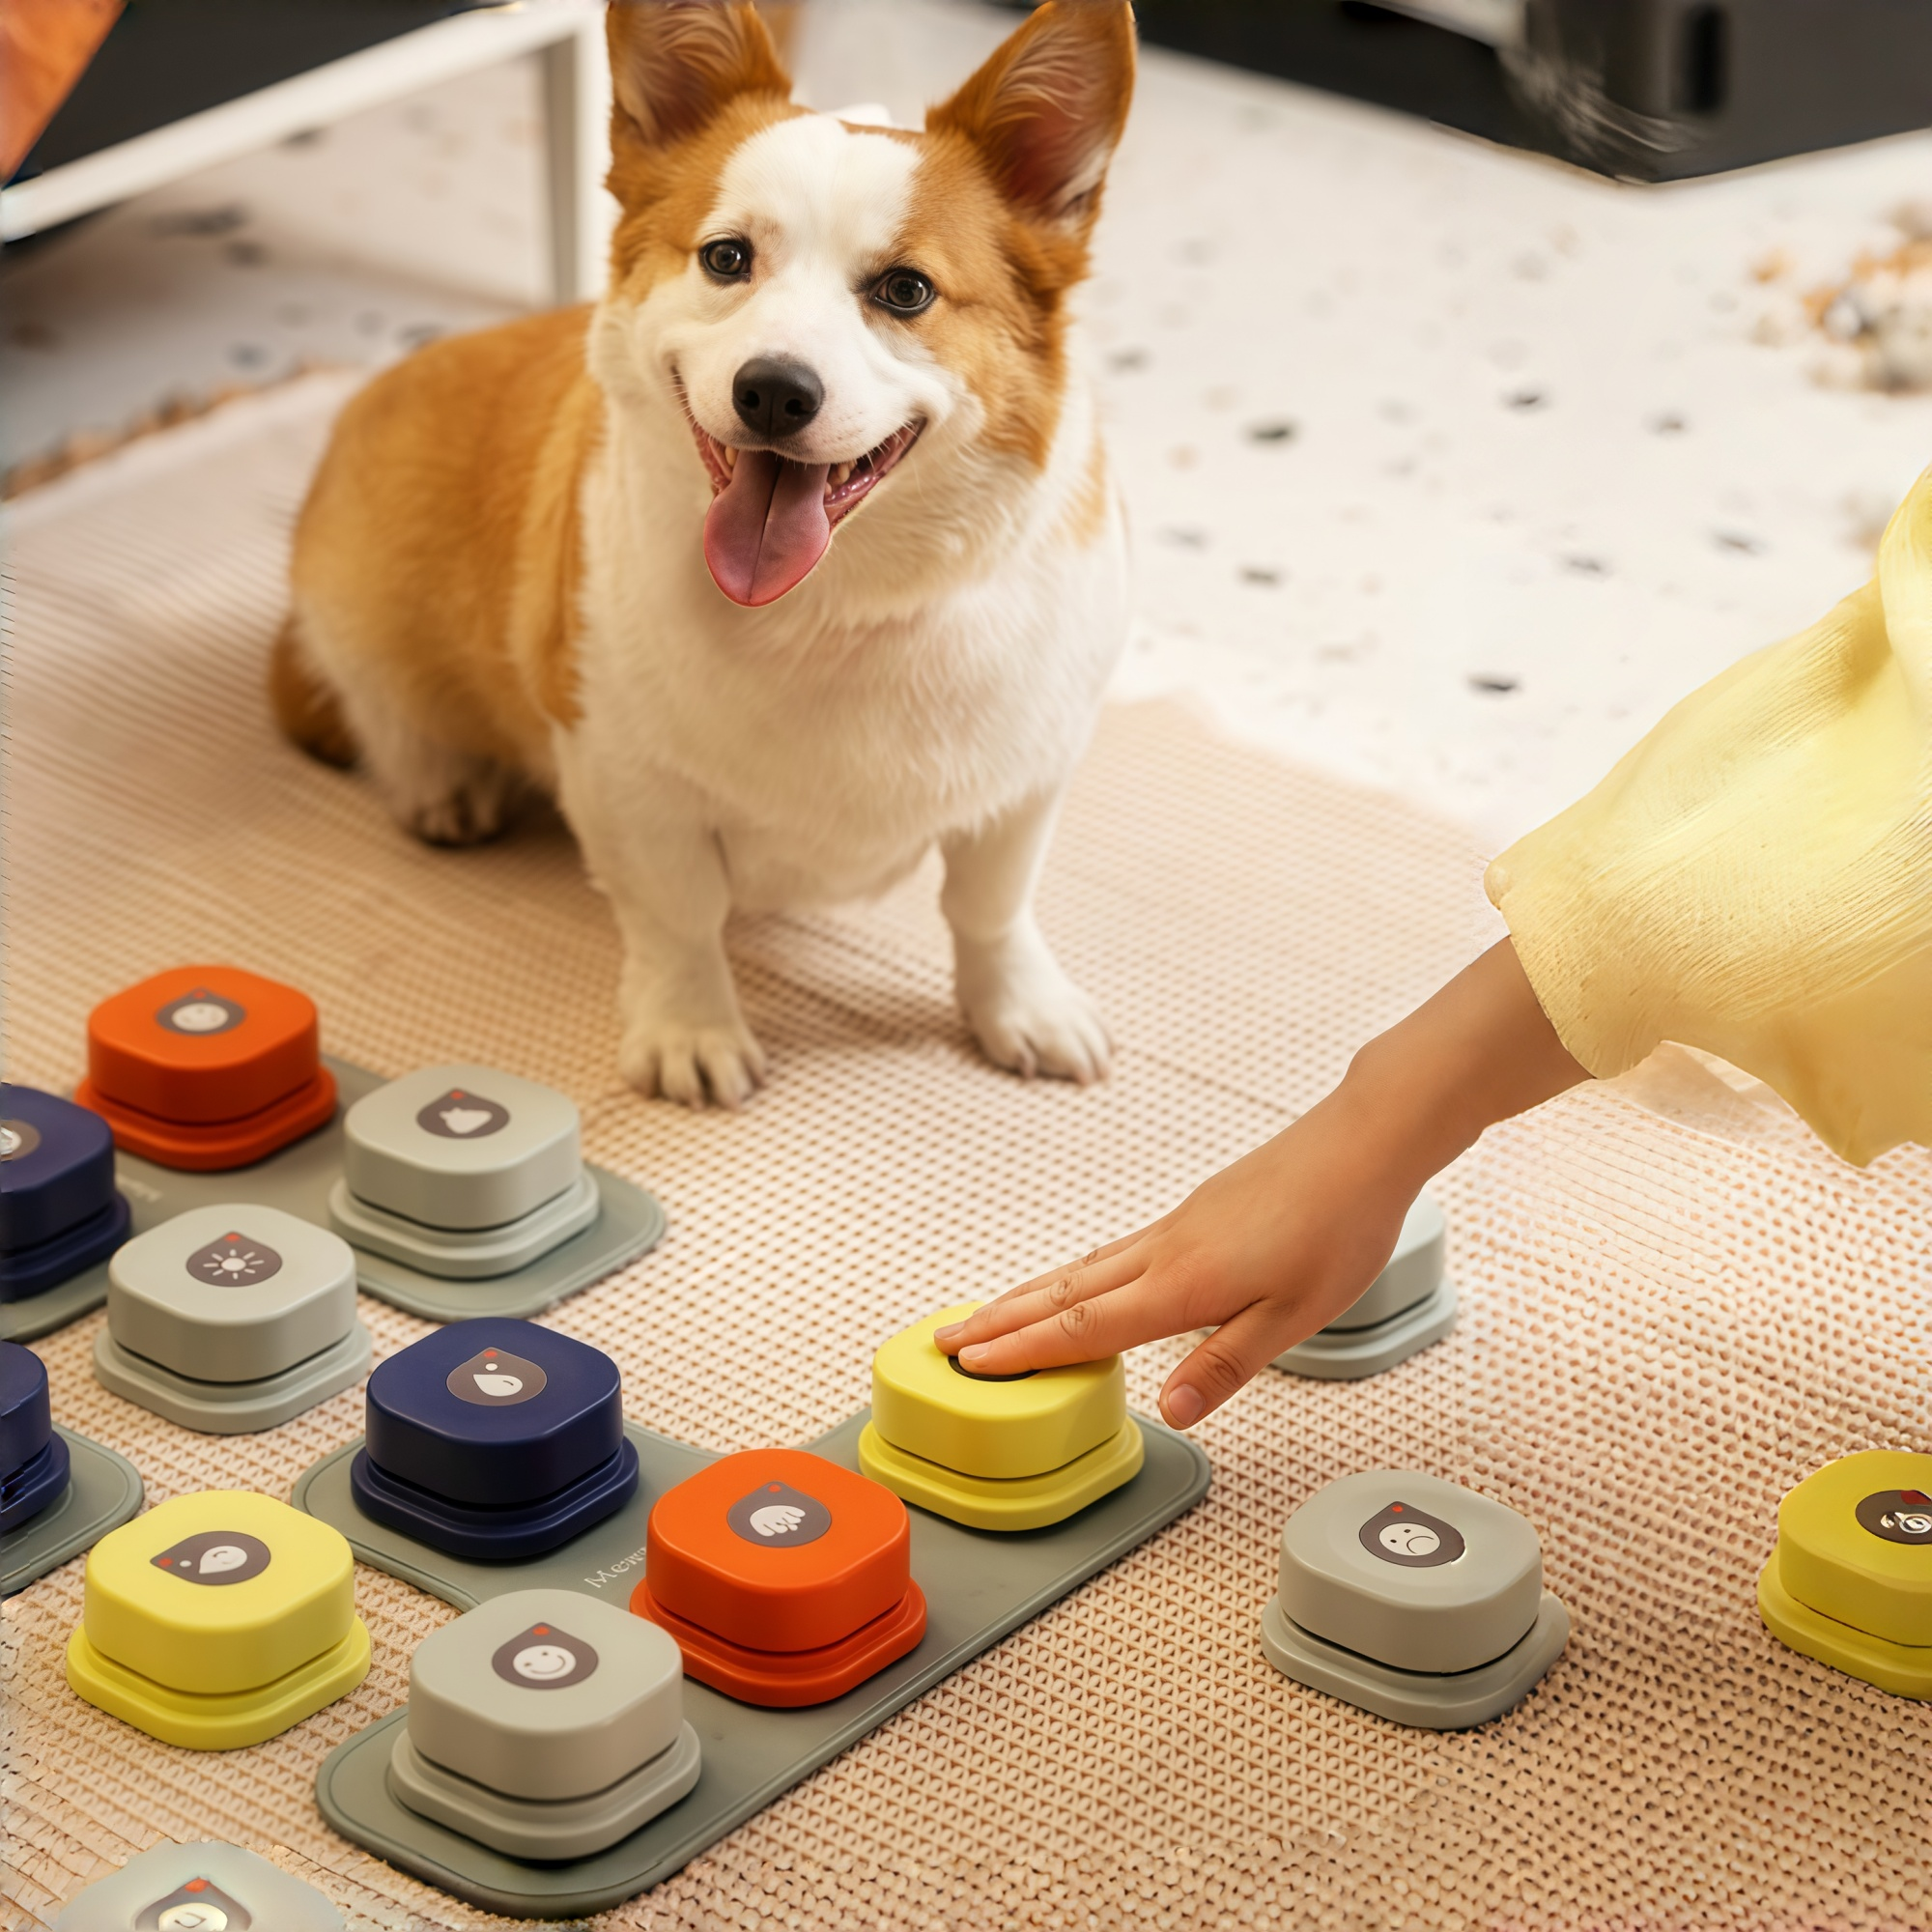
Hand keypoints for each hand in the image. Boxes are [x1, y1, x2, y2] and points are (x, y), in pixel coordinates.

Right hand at [936, 939, 1588, 1426]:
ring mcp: (1175, 1226)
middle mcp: (1165, 1250)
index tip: (969, 1365)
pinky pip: (1111, 1252)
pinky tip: (1076, 1287)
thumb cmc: (1339, 1227)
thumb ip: (1224, 1364)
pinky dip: (1072, 1276)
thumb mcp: (1295, 1317)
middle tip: (945, 1343)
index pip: (1083, 1325)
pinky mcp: (1192, 1213)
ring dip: (1029, 1297)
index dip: (1022, 1349)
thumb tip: (1168, 1410)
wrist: (1363, 1143)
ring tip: (989, 1318)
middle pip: (1062, 1291)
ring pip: (1083, 1268)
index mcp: (1183, 1283)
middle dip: (1000, 1321)